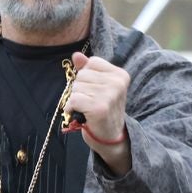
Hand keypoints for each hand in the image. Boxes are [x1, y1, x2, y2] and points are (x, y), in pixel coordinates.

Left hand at [67, 52, 130, 170]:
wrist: (111, 137)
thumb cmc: (103, 109)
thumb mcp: (99, 86)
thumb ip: (88, 69)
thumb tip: (76, 55)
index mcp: (120, 74)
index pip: (92, 63)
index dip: (87, 77)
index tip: (95, 91)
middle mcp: (117, 83)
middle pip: (82, 75)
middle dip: (80, 89)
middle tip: (90, 102)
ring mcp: (109, 95)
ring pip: (76, 87)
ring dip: (75, 99)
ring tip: (87, 109)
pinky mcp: (99, 108)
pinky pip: (73, 100)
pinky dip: (71, 108)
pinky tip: (80, 114)